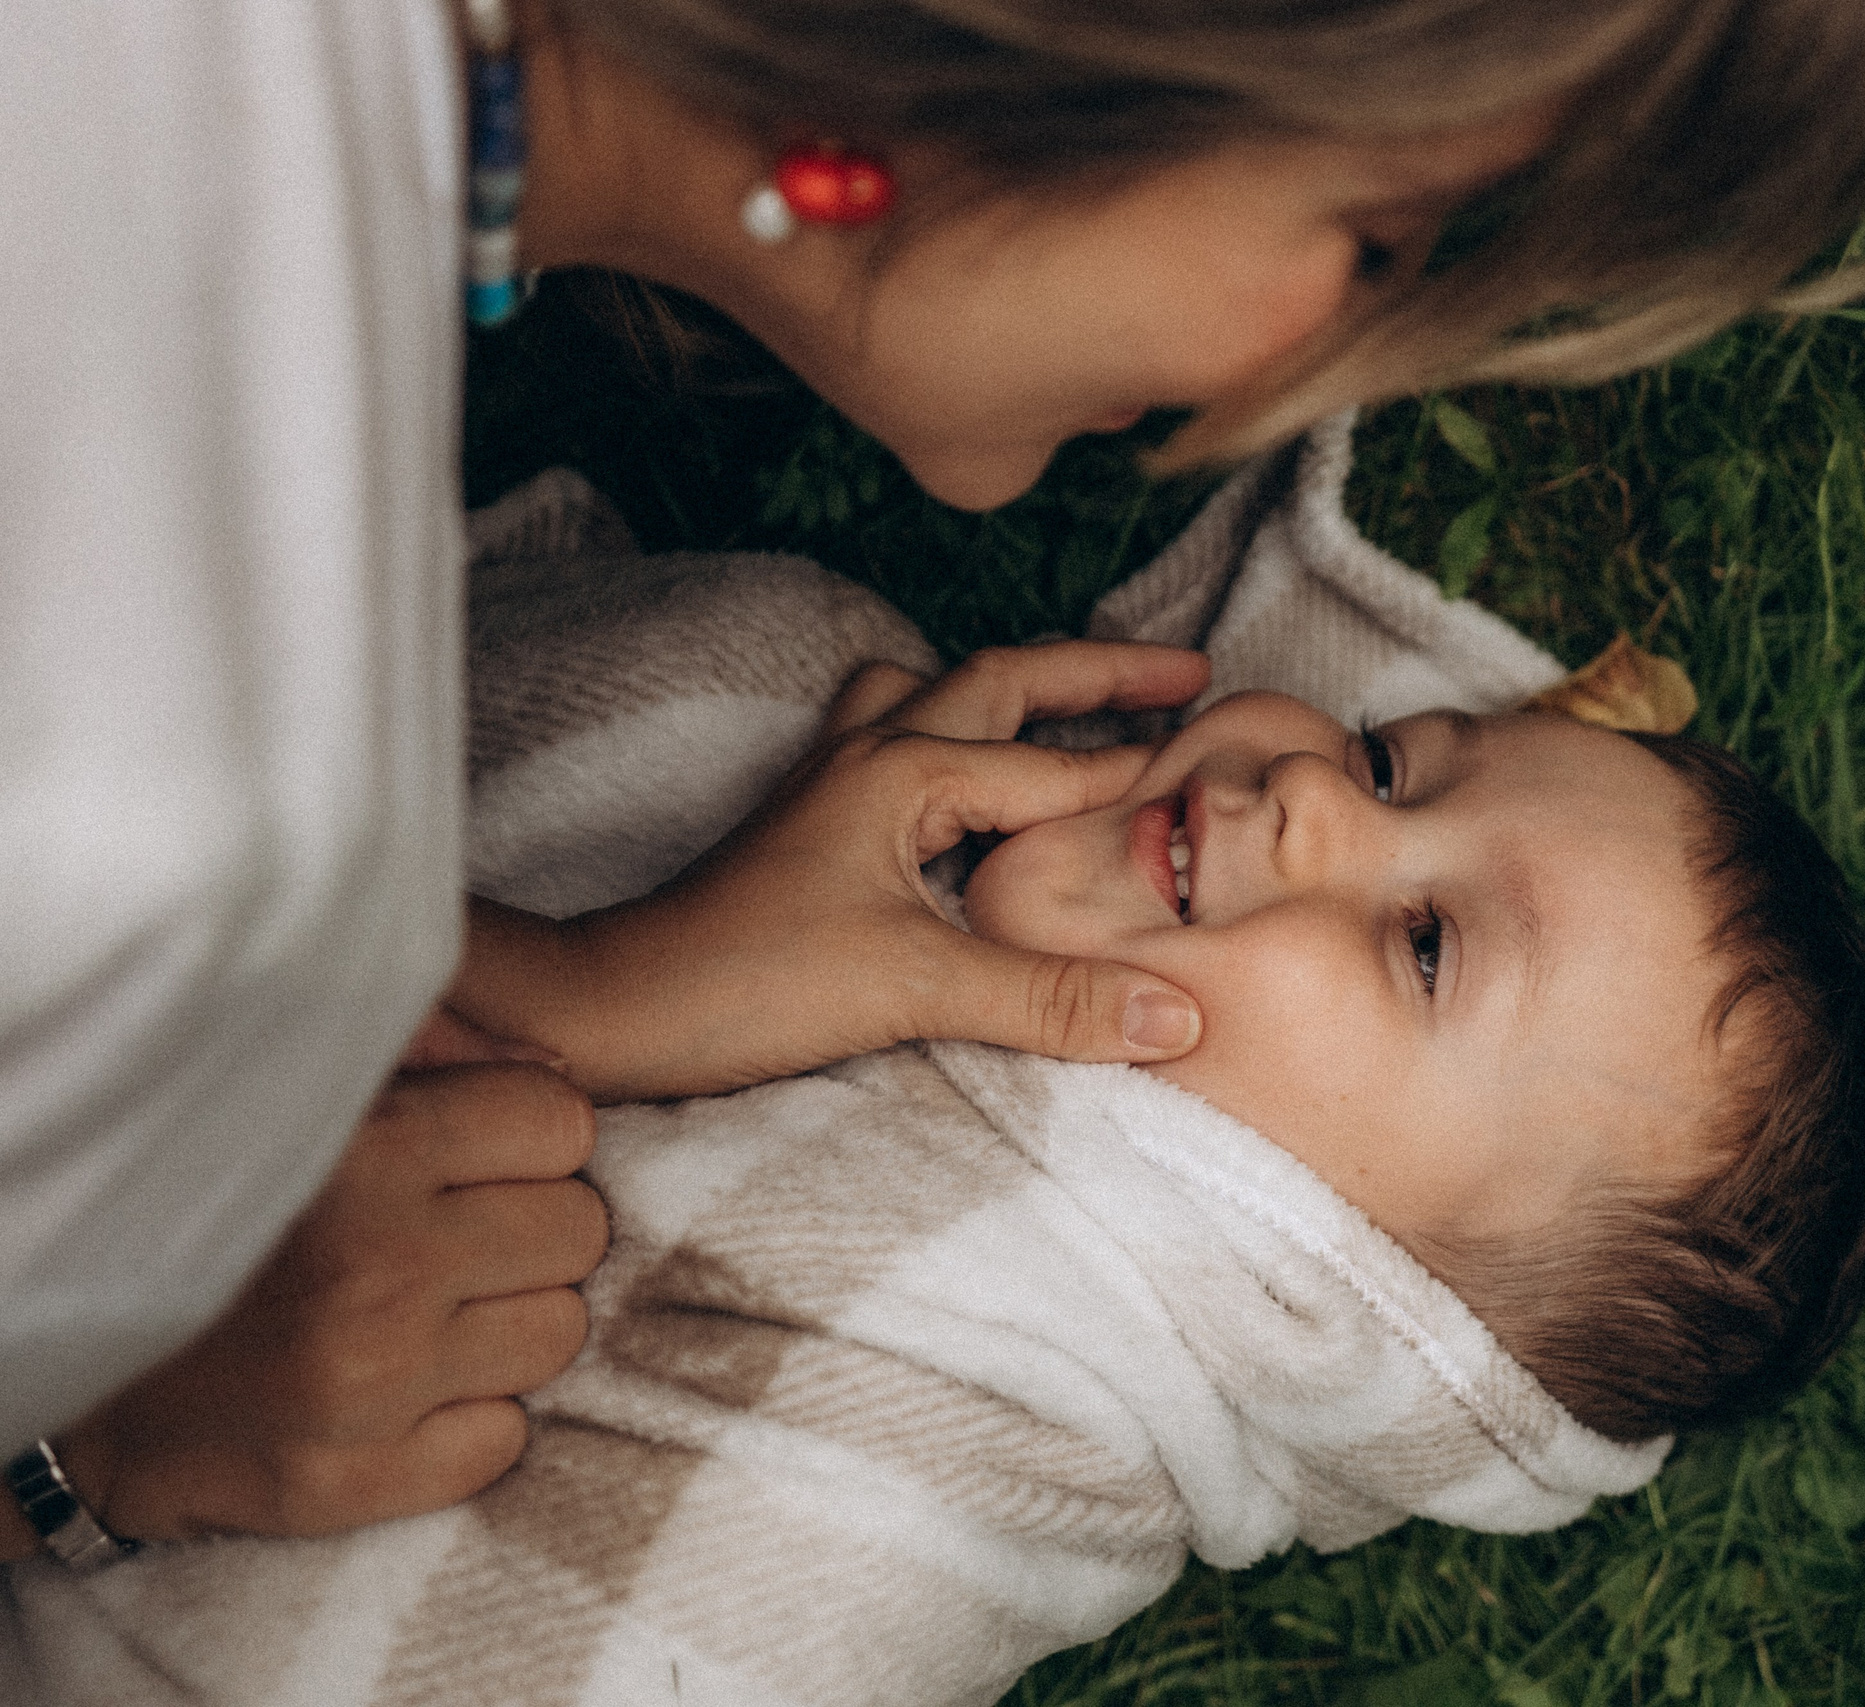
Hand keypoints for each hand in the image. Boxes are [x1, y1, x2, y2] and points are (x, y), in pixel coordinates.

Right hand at [31, 1051, 603, 1543]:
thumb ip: (432, 1060)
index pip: (561, 1125)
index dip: (529, 1141)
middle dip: (529, 1232)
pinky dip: (468, 1419)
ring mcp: (369, 1383)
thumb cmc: (211, 1209)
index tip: (479, 1160)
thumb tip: (558, 1067)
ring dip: (508, 1323)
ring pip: (559, 1333)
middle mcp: (376, 1267)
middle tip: (454, 1241)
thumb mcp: (304, 1099)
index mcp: (363, 1151)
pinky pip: (504, 1439)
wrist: (74, 1369)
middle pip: (579, 1231)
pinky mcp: (351, 1479)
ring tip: (426, 1312)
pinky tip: (403, 1391)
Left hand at [454, 641, 1212, 1100]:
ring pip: (941, 692)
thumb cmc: (747, 984)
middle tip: (1187, 671)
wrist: (615, 1006)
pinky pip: (900, 734)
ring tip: (1074, 694)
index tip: (1230, 759)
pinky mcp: (812, 816)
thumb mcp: (915, 992)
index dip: (1147, 768)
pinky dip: (952, 727)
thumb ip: (1051, 999)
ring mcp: (836, 778)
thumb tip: (1177, 1017)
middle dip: (1098, 672)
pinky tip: (965, 766)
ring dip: (1013, 683)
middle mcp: (874, 752)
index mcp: (911, 773)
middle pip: (1005, 679)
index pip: (1061, 767)